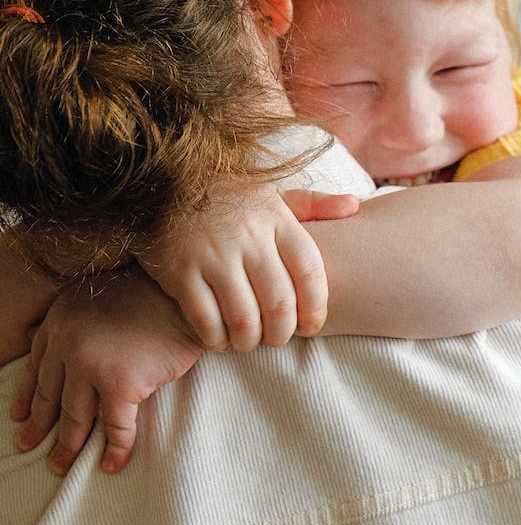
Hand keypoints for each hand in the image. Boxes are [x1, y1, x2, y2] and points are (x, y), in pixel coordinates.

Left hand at [11, 267, 202, 474]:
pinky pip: (117, 427)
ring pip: (76, 417)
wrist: (186, 294)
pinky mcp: (122, 384)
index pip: (38, 366)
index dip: (29, 394)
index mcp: (62, 321)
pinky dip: (115, 450)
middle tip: (31, 446)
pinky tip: (112, 465)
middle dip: (40, 426)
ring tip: (62, 465)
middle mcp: (69, 343)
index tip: (21, 416)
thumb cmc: (153, 291)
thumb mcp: (101, 296)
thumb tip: (38, 335)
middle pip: (51, 395)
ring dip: (69, 446)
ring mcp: (92, 365)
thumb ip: (76, 318)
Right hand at [136, 179, 358, 350]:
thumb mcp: (272, 193)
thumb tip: (354, 206)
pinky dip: (216, 339)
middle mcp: (248, 237)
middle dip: (283, 333)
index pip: (310, 271)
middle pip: (280, 303)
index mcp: (276, 219)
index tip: (313, 324)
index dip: (316, 306)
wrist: (161, 182)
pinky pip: (205, 321)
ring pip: (244, 318)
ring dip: (250, 341)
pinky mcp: (180, 272)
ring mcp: (212, 255)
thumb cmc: (227, 196)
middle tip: (278, 338)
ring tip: (250, 341)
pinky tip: (220, 338)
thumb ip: (314, 204)